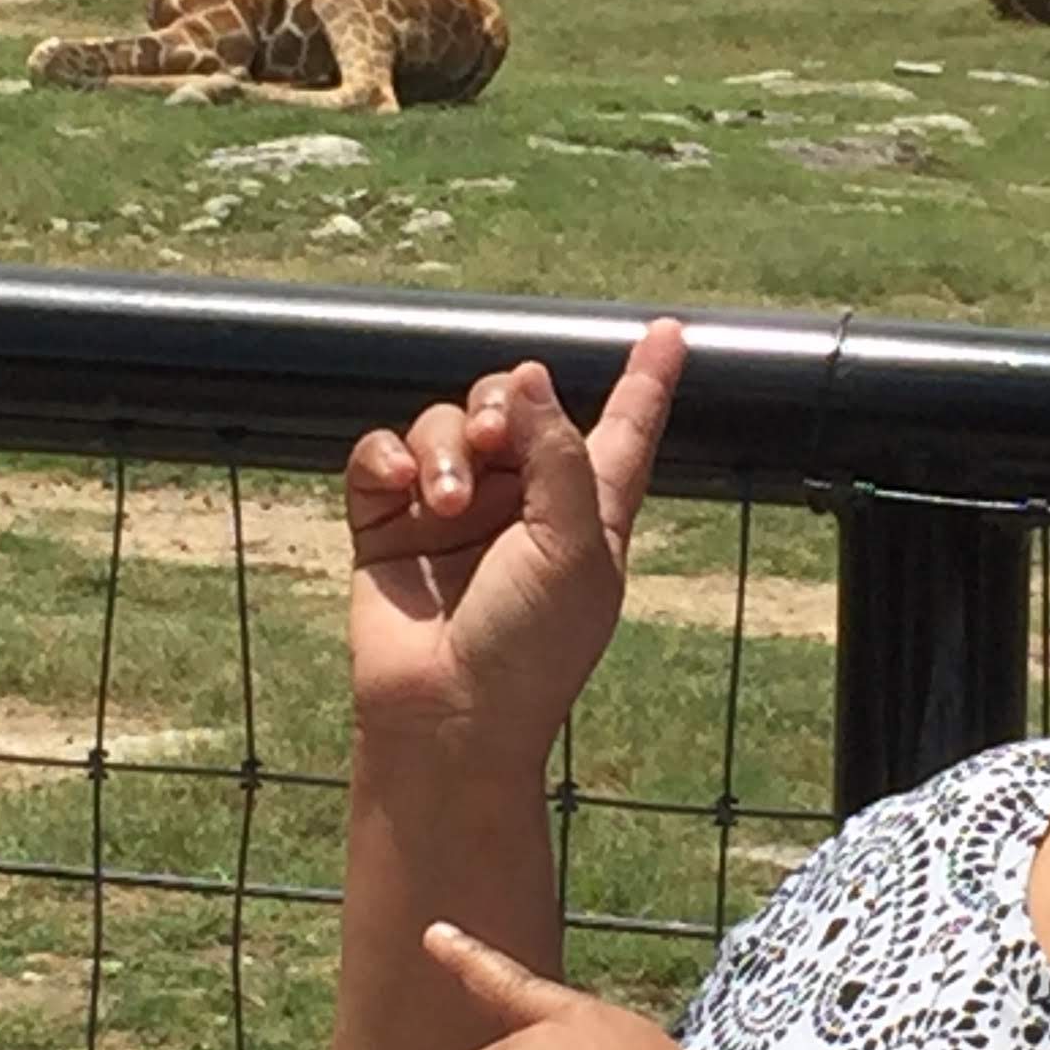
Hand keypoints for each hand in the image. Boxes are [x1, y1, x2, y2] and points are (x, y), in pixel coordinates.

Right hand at [342, 320, 684, 759]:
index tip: (667, 331)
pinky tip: (402, 485)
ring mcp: (451, 512)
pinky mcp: (389, 526)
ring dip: (445, 446)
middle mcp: (520, 504)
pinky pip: (382, 457)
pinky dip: (387, 457)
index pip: (623, 429)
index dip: (646, 380)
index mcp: (586, 511)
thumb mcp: (574, 549)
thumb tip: (530, 377)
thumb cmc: (530, 651)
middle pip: (514, 406)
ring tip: (445, 500)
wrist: (446, 718)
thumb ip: (560, 455)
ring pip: (444, 424)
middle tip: (493, 439)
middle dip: (501, 406)